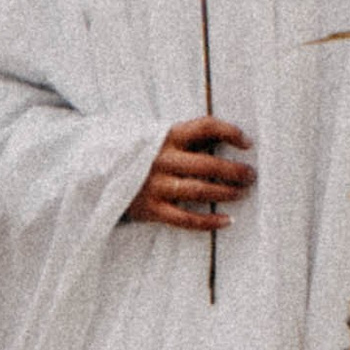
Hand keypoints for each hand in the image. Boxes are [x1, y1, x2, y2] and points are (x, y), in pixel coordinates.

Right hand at [125, 118, 255, 232]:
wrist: (98, 175)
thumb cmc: (143, 155)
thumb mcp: (160, 137)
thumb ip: (189, 138)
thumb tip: (234, 138)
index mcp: (166, 136)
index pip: (204, 127)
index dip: (230, 131)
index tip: (248, 142)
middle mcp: (162, 159)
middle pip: (208, 164)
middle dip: (235, 170)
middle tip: (251, 175)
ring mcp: (156, 185)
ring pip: (199, 191)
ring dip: (226, 193)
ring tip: (242, 192)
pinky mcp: (151, 209)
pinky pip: (186, 219)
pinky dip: (209, 222)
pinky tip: (227, 220)